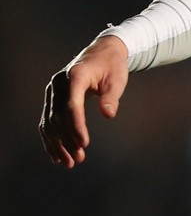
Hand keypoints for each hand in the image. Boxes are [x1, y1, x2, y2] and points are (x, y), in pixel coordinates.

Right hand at [40, 35, 129, 167]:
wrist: (102, 53)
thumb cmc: (112, 66)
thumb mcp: (117, 79)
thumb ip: (112, 96)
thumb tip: (109, 114)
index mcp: (75, 76)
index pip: (71, 105)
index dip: (76, 126)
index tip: (84, 143)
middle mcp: (58, 84)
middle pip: (58, 117)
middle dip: (67, 140)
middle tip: (79, 159)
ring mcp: (52, 92)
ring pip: (49, 122)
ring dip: (57, 144)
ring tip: (69, 162)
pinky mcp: (52, 99)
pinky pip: (48, 121)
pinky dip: (51, 138)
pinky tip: (57, 155)